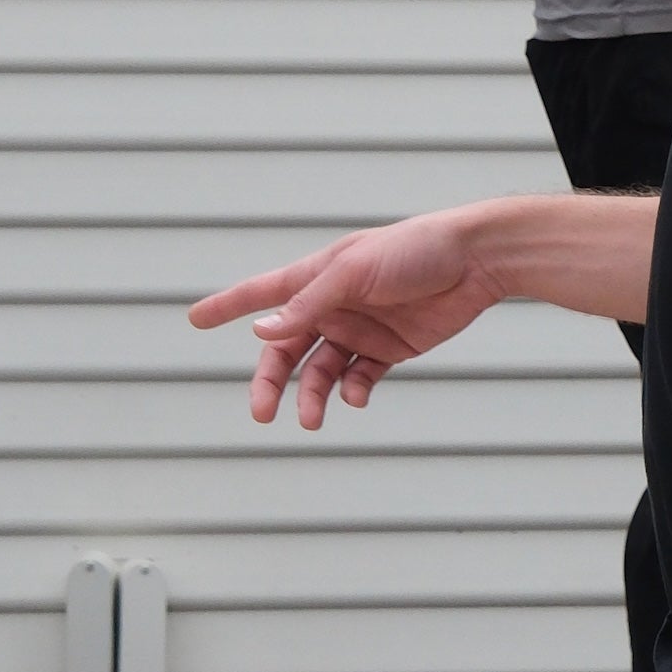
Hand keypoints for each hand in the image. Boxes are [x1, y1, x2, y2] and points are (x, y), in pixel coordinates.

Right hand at [188, 211, 500, 427]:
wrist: (476, 261)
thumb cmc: (414, 251)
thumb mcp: (354, 273)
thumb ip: (308, 305)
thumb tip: (260, 332)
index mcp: (317, 278)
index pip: (261, 293)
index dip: (228, 305)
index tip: (194, 319)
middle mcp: (332, 306)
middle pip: (286, 349)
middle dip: (270, 382)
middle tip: (261, 413)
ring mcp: (360, 329)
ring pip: (320, 371)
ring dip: (312, 396)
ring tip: (313, 420)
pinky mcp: (390, 350)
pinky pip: (358, 378)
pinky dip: (351, 392)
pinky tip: (355, 397)